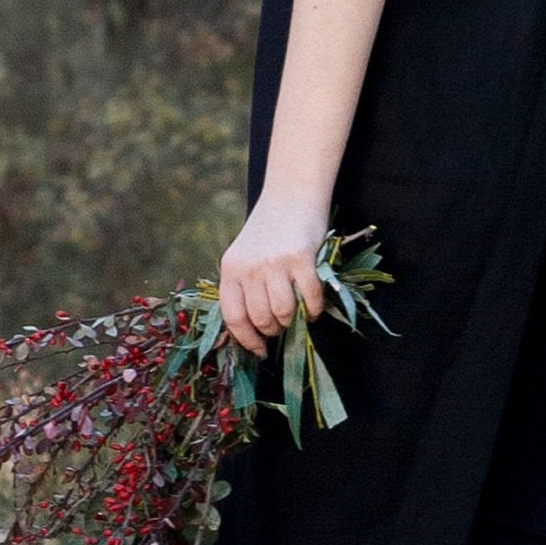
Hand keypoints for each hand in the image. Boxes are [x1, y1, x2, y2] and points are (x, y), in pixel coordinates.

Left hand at [216, 197, 329, 355]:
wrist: (291, 195)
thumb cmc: (269, 231)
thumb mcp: (245, 257)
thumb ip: (244, 288)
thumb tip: (254, 332)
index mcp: (231, 270)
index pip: (233, 317)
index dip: (246, 340)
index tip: (259, 349)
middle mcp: (249, 268)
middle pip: (260, 318)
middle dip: (273, 330)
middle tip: (282, 326)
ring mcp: (275, 263)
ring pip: (283, 313)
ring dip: (293, 322)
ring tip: (298, 316)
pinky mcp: (301, 258)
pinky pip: (309, 298)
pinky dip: (314, 309)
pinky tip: (313, 307)